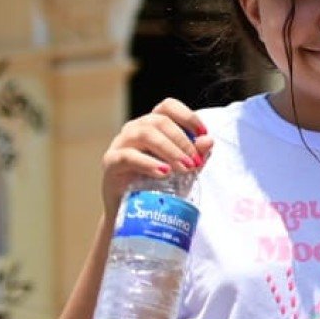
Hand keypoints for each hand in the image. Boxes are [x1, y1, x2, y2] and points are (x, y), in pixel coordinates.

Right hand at [100, 99, 209, 217]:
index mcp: (153, 124)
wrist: (133, 211)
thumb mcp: (183, 168)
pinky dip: (148, 163)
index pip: (168, 106)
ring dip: (169, 150)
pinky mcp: (111, 161)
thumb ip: (196, 153)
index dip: (187, 116)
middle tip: (195, 162)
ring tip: (184, 168)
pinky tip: (164, 172)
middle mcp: (135, 128)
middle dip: (182, 141)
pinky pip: (128, 156)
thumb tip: (208, 141)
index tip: (203, 134)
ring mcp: (120, 143)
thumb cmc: (160, 184)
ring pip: (144, 134)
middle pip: (159, 121)